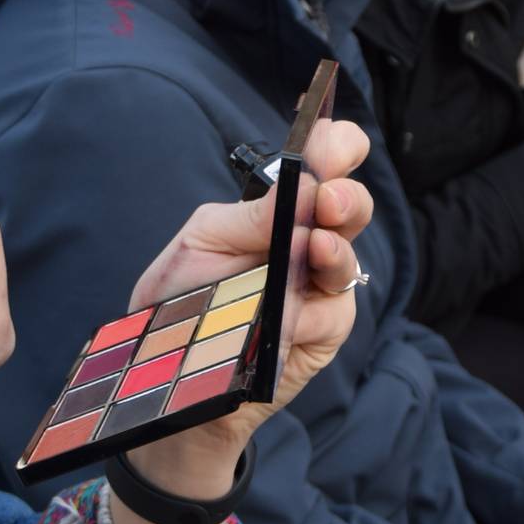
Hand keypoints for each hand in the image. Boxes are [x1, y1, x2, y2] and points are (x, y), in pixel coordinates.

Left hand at [121, 120, 374, 495]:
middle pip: (351, 206)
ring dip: (336, 250)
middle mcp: (306, 242)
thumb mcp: (200, 245)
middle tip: (326, 200)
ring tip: (315, 249)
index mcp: (277, 210)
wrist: (172, 379)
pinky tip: (288, 318)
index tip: (328, 144)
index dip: (336, 146)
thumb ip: (249, 216)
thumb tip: (301, 187)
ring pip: (348, 258)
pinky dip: (310, 314)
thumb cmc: (181, 304)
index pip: (323, 164)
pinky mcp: (323, 332)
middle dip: (346, 196)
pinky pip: (333, 314)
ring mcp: (318, 287)